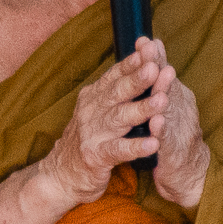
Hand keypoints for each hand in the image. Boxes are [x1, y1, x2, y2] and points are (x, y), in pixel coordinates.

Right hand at [40, 43, 172, 203]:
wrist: (61, 174)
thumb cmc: (88, 139)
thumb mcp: (97, 110)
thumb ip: (116, 91)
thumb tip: (142, 62)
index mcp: (94, 97)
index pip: (114, 75)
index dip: (132, 62)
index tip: (150, 49)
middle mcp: (90, 111)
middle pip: (117, 92)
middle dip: (138, 79)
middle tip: (156, 67)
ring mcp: (91, 134)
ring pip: (120, 118)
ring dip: (142, 109)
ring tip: (162, 101)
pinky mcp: (94, 156)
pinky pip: (118, 150)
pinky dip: (136, 147)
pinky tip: (153, 144)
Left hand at [145, 55, 209, 206]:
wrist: (186, 173)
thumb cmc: (172, 134)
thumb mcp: (166, 104)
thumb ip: (159, 81)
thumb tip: (152, 52)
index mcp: (176, 96)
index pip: (162, 73)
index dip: (154, 56)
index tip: (144, 39)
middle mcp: (181, 109)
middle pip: (169, 85)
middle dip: (159, 67)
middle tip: (151, 49)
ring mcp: (180, 129)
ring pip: (171, 109)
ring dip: (164, 94)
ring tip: (160, 78)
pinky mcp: (175, 151)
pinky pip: (168, 139)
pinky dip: (162, 130)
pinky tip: (157, 122)